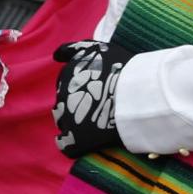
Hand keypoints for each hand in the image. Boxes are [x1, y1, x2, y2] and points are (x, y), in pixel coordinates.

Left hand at [52, 40, 134, 157]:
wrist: (137, 94)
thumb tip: (55, 55)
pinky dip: (72, 145)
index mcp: (68, 76)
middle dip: (76, 106)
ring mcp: (68, 118)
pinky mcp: (77, 139)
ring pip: (63, 122)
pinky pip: (66, 145)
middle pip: (64, 102)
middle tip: (97, 109)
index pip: (65, 84)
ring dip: (73, 123)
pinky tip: (81, 144)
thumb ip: (75, 49)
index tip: (93, 92)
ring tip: (92, 124)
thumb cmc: (122, 69)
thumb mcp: (97, 48)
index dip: (79, 89)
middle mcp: (63, 95)